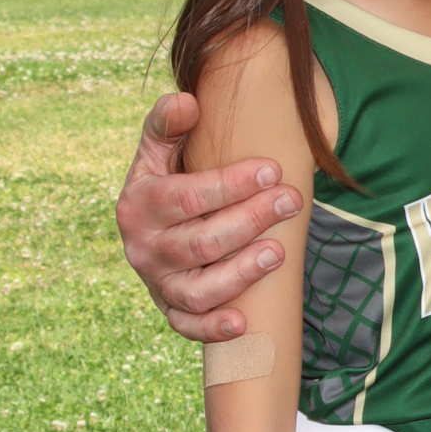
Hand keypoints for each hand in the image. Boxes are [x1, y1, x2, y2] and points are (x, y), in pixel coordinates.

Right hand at [114, 92, 301, 342]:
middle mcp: (143, 247)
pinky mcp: (170, 308)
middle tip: (291, 200)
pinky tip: (242, 324)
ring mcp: (156, 282)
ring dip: (241, 273)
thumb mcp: (159, 148)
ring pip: (198, 288)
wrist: (151, 223)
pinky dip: (211, 329)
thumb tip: (187, 103)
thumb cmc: (167, 177)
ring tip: (279, 252)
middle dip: (250, 220)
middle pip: (201, 241)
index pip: (187, 196)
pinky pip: (188, 326)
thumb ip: (167, 123)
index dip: (231, 185)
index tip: (272, 170)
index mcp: (139, 203)